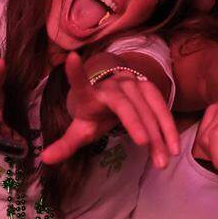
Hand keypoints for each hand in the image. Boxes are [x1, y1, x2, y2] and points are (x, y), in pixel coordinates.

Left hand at [41, 52, 178, 166]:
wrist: (114, 89)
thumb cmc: (94, 112)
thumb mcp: (80, 128)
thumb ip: (65, 144)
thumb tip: (44, 159)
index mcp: (89, 93)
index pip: (80, 84)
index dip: (75, 72)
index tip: (71, 58)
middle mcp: (112, 85)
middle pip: (123, 103)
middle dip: (134, 121)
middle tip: (143, 143)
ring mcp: (133, 84)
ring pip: (146, 108)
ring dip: (157, 133)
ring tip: (162, 160)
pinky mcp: (149, 88)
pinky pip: (161, 108)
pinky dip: (168, 128)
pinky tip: (173, 148)